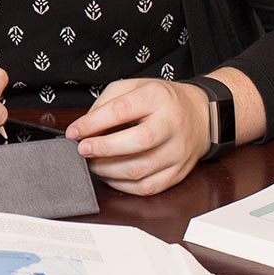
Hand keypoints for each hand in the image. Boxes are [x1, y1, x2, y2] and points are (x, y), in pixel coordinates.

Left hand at [64, 77, 209, 195]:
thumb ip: (107, 103)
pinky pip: (147, 187)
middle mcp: (171, 125)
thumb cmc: (161, 101)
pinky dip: (123, 185)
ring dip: (108, 170)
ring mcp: (177, 151)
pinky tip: (111, 175)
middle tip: (83, 150)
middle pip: (137, 141)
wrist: (199, 115)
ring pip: (140, 169)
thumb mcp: (134, 87)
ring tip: (93, 163)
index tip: (74, 132)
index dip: (92, 123)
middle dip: (102, 149)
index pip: (121, 110)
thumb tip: (83, 127)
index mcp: (157, 97)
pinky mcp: (178, 172)